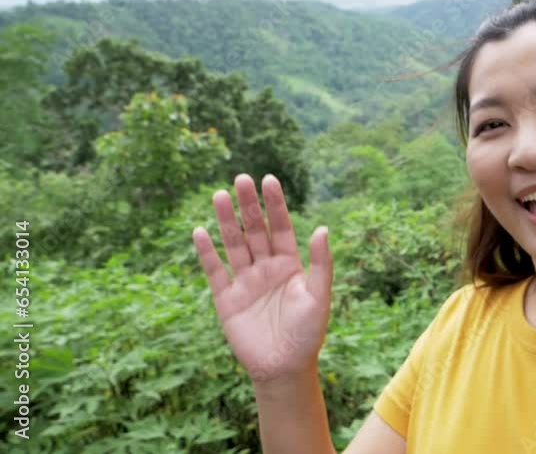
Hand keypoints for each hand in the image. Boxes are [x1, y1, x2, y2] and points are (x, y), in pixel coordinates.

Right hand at [192, 173, 333, 385]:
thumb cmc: (308, 333)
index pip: (282, 227)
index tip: (269, 179)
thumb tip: (322, 228)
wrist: (284, 369)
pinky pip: (214, 272)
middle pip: (255, 231)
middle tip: (241, 178)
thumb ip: (321, 263)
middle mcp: (266, 268)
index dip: (276, 204)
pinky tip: (200, 231)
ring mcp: (245, 282)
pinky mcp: (226, 300)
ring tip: (218, 195)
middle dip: (248, 205)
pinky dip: (207, 253)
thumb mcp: (320, 296)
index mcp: (290, 265)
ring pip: (234, 245)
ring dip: (226, 221)